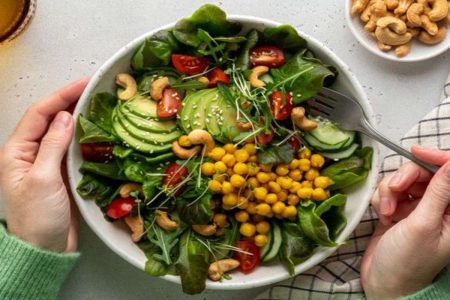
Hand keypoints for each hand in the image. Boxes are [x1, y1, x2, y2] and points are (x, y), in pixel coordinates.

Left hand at [0, 78, 88, 252]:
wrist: (45, 249)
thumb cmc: (37, 218)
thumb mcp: (42, 179)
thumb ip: (52, 146)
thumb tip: (65, 116)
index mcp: (17, 151)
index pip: (39, 114)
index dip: (61, 95)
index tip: (84, 83)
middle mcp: (30, 153)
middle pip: (51, 119)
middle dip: (71, 101)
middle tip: (95, 90)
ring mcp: (47, 163)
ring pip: (63, 132)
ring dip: (79, 117)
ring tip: (99, 105)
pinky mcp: (61, 173)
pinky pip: (72, 148)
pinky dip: (84, 137)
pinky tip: (97, 131)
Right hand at [361, 146, 449, 298]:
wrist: (382, 284)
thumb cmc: (407, 263)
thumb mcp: (423, 225)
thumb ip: (438, 192)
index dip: (437, 159)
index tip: (417, 152)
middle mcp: (438, 208)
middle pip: (424, 174)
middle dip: (404, 179)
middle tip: (394, 190)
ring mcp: (417, 209)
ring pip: (403, 181)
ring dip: (390, 192)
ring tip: (386, 211)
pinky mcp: (399, 211)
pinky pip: (390, 192)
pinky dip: (383, 199)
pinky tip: (382, 215)